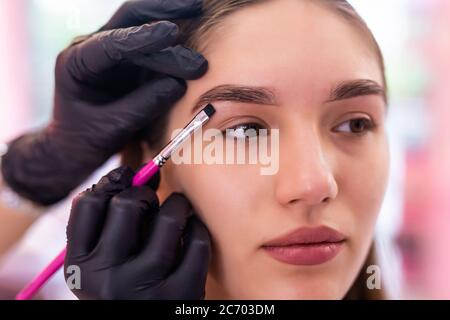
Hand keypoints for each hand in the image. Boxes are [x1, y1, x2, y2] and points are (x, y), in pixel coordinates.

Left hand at [1, 0, 205, 205]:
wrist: (78, 146)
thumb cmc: (87, 139)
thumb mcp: (113, 127)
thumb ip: (143, 105)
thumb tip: (178, 85)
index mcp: (76, 63)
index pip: (111, 44)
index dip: (142, 37)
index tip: (172, 33)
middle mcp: (92, 48)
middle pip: (128, 18)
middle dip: (163, 11)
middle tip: (196, 10)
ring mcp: (111, 50)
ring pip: (141, 22)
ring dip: (171, 18)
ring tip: (201, 13)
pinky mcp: (128, 58)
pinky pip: (151, 40)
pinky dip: (171, 34)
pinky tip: (192, 24)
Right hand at [65, 166, 210, 299]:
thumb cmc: (123, 286)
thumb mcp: (100, 262)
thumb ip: (108, 220)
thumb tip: (137, 171)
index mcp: (78, 266)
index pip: (88, 203)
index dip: (112, 184)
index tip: (127, 183)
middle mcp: (105, 277)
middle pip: (127, 204)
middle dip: (145, 194)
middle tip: (152, 202)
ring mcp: (143, 287)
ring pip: (168, 218)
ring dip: (178, 206)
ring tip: (178, 211)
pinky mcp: (179, 294)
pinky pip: (197, 243)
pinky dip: (198, 231)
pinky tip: (192, 234)